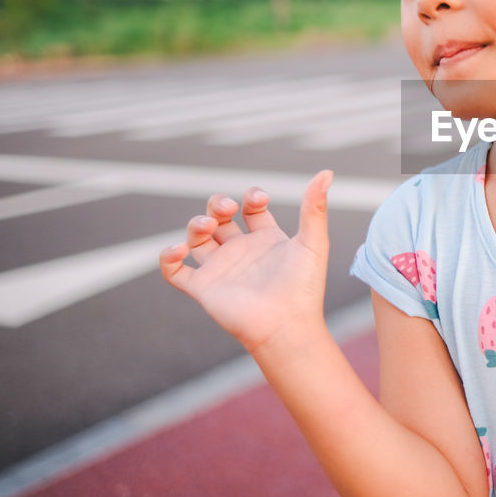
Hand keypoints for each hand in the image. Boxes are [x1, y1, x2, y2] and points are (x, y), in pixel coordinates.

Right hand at [159, 170, 333, 354]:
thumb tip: (327, 172)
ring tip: (208, 225)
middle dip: (218, 204)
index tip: (257, 199)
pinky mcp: (203, 288)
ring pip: (196, 238)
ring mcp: (220, 269)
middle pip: (220, 218)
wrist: (286, 324)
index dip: (251, 196)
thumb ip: (315, 208)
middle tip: (226, 208)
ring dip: (196, 224)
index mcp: (267, 240)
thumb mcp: (313, 241)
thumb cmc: (303, 287)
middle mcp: (242, 252)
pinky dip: (168, 257)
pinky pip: (174, 270)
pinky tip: (179, 249)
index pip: (252, 208)